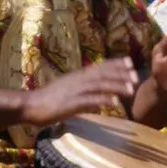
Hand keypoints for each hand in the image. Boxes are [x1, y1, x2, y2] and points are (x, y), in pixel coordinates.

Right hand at [20, 57, 138, 125]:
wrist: (30, 105)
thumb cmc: (47, 100)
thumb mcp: (66, 90)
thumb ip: (79, 88)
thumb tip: (92, 92)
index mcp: (77, 76)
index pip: (99, 66)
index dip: (115, 63)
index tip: (129, 62)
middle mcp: (78, 80)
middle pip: (103, 73)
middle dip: (121, 74)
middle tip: (136, 76)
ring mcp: (75, 91)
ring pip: (100, 85)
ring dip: (117, 86)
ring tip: (132, 90)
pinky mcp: (72, 103)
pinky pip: (91, 100)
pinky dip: (104, 100)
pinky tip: (116, 103)